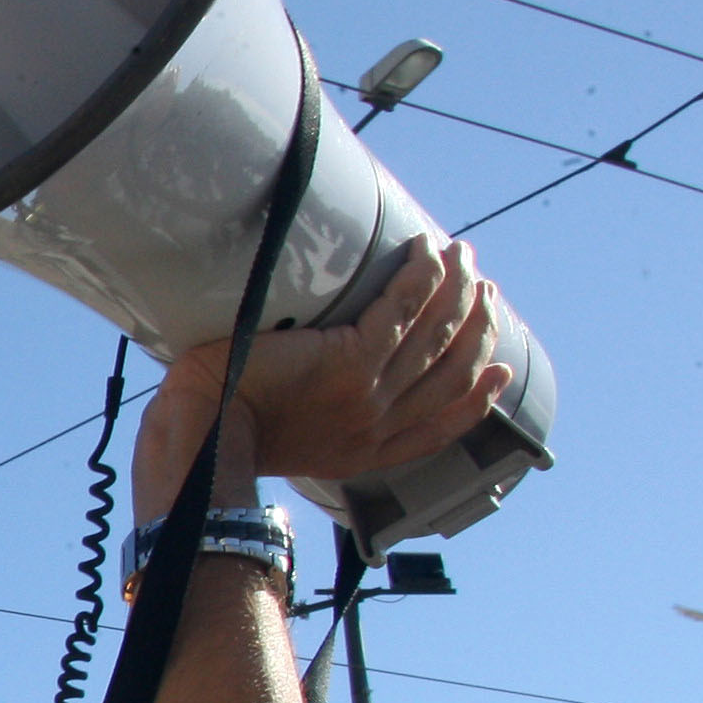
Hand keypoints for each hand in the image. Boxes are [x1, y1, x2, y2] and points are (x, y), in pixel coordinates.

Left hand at [135, 236, 511, 518]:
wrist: (203, 436)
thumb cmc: (223, 432)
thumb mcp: (291, 442)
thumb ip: (321, 420)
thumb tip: (319, 387)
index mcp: (366, 451)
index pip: (443, 425)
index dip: (480, 397)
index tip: (499, 369)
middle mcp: (377, 426)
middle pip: (452, 370)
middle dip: (478, 326)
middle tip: (486, 291)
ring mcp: (368, 394)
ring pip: (436, 333)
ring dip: (459, 288)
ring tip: (465, 256)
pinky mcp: (348, 360)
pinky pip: (402, 308)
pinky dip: (422, 276)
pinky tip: (429, 251)